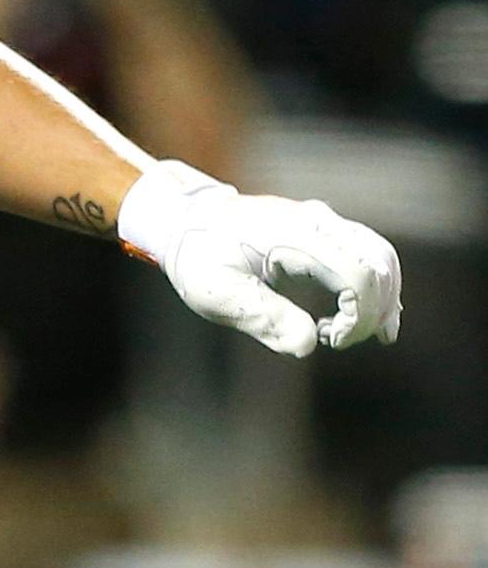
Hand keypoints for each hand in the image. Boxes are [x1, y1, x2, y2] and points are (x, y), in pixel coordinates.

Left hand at [117, 158, 401, 356]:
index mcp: (296, 235)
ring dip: (381, 299)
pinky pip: (368, 255)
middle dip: (373, 310)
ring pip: (381, 257)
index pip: (360, 275)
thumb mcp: (218, 291)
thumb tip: (308, 345)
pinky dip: (376, 286)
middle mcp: (319, 222)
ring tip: (354, 334)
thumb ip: (262, 317)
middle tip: (337, 340)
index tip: (329, 340)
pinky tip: (367, 319)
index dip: (359, 316)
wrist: (185, 221)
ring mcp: (324, 223)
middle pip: (380, 265)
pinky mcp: (325, 232)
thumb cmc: (200, 257)